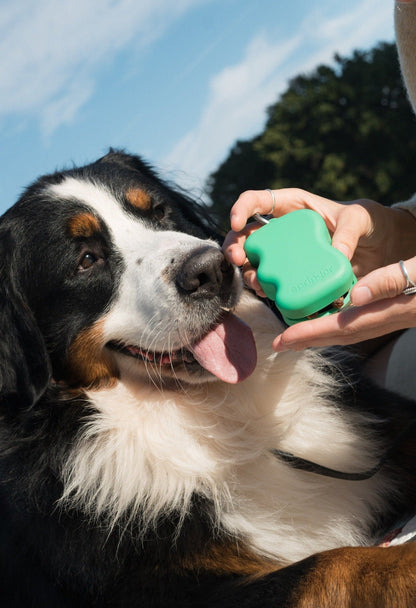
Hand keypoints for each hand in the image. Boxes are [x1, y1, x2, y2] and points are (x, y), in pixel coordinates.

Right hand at [223, 188, 415, 348]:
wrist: (382, 249)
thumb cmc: (369, 223)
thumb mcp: (360, 219)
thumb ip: (348, 231)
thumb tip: (337, 255)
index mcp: (292, 207)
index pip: (258, 200)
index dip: (241, 208)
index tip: (237, 222)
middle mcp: (283, 230)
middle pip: (248, 234)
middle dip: (235, 246)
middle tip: (236, 259)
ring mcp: (286, 255)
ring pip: (255, 262)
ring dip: (248, 272)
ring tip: (257, 282)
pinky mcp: (294, 276)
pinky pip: (273, 283)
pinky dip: (267, 290)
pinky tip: (269, 294)